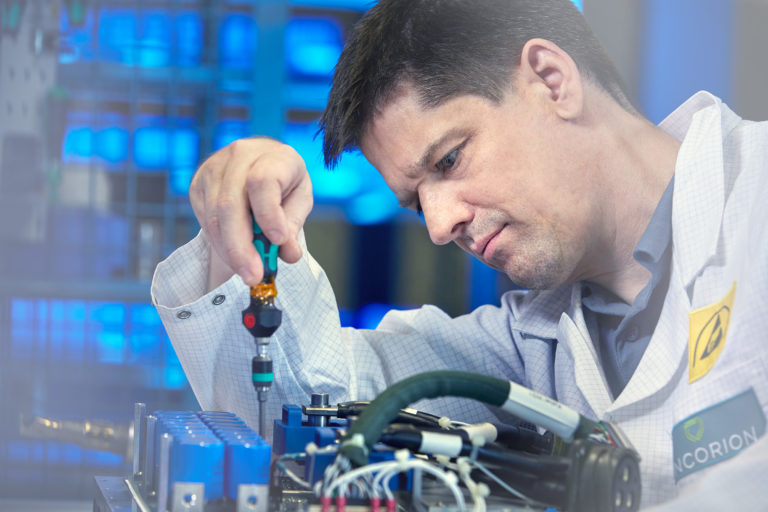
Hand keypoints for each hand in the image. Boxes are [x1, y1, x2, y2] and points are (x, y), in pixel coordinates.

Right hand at [190, 137, 312, 287]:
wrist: (261, 164)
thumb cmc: (285, 184)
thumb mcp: (299, 201)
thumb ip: (293, 225)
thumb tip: (288, 253)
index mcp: (275, 156)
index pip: (263, 182)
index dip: (268, 214)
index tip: (277, 241)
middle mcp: (241, 156)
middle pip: (231, 205)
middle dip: (241, 247)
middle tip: (252, 275)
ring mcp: (214, 168)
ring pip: (214, 216)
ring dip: (229, 251)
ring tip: (246, 271)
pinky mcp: (199, 183)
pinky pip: (204, 220)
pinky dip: (220, 244)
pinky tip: (234, 255)